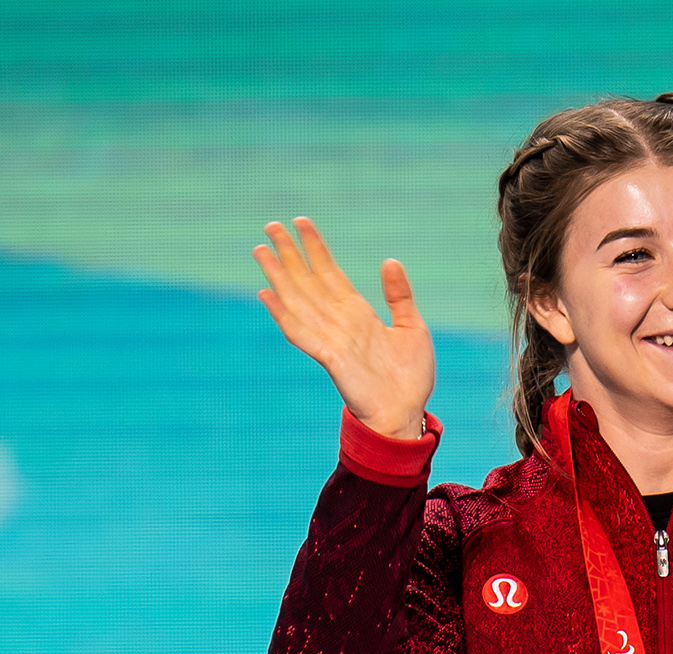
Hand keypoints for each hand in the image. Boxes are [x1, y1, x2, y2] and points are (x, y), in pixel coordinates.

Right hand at [253, 217, 434, 438]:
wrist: (405, 413)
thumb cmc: (409, 377)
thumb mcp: (411, 327)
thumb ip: (398, 295)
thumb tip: (389, 261)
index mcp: (357, 313)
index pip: (330, 272)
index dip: (315, 247)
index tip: (301, 221)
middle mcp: (339, 321)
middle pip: (307, 280)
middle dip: (289, 253)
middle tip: (270, 225)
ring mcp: (331, 338)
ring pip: (298, 300)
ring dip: (278, 275)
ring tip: (260, 250)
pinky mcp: (329, 357)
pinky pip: (301, 332)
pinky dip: (282, 313)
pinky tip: (266, 294)